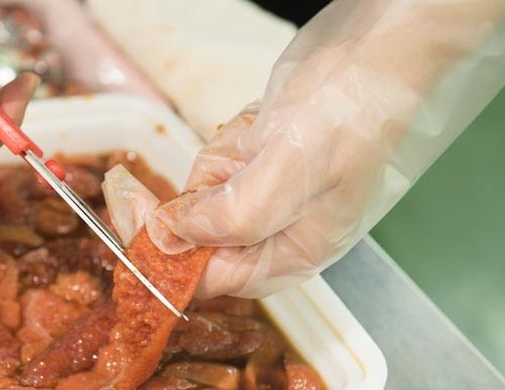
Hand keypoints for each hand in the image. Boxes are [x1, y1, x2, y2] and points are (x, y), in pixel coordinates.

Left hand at [104, 0, 504, 297]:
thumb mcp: (288, 169)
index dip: (163, 257)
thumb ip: (230, 217)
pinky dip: (226, 144)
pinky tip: (258, 125)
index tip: (128, 217)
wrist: (377, 49)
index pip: (210, 280)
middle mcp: (280, 234)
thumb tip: (169, 240)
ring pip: (203, 201)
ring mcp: (270, 196)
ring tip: (255, 134)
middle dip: (178, 205)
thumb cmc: (350, 109)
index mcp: (293, 252)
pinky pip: (219, 165)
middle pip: (198, 243)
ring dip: (211, 165)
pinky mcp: (263, 164)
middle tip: (136, 181)